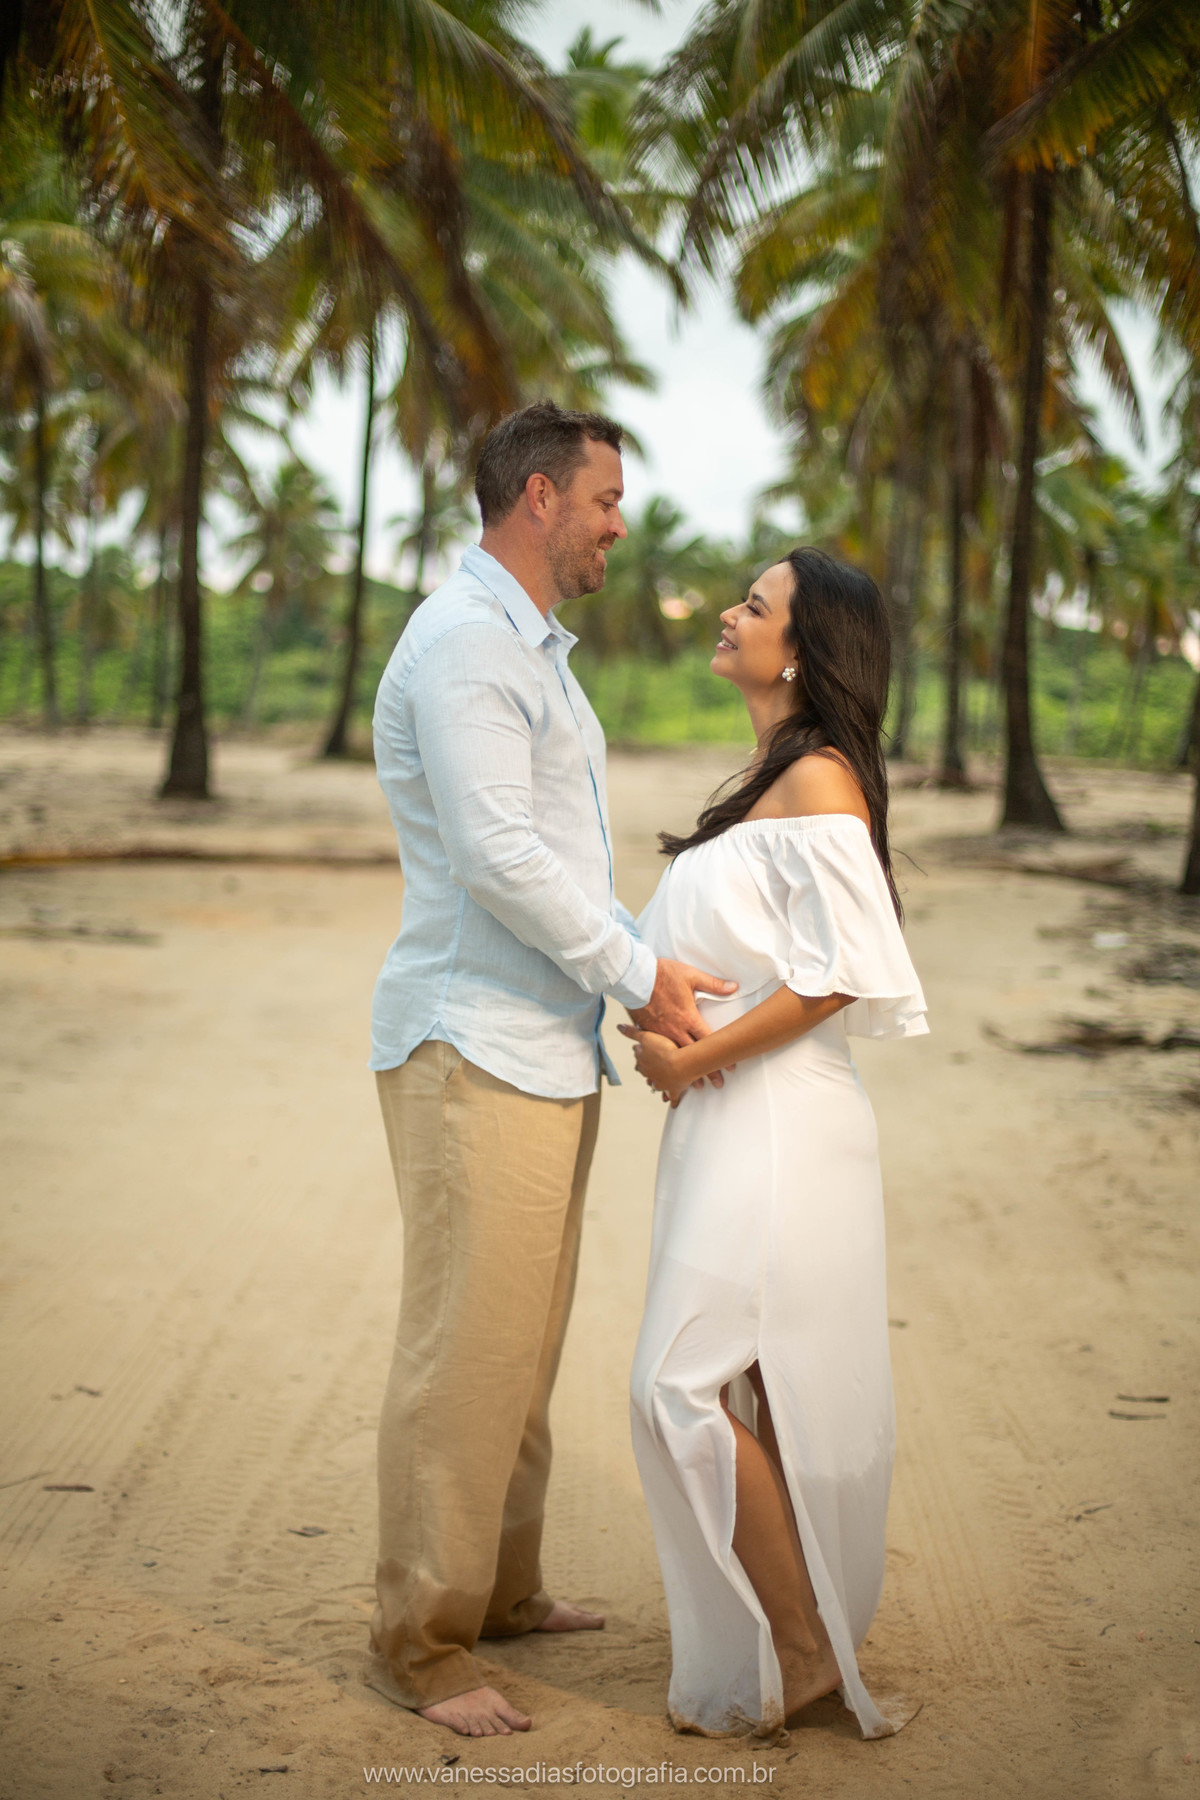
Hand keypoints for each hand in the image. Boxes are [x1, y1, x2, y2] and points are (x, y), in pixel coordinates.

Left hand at [618, 1025, 689, 1107]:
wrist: (681, 1064)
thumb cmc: (665, 1049)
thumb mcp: (647, 1036)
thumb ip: (632, 1032)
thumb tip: (619, 1027)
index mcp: (643, 1062)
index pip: (639, 1059)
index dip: (641, 1055)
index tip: (642, 1053)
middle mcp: (650, 1075)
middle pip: (646, 1073)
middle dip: (648, 1071)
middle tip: (650, 1069)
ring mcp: (662, 1084)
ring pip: (657, 1086)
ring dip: (657, 1085)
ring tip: (657, 1086)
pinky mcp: (674, 1090)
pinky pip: (672, 1097)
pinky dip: (672, 1101)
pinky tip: (673, 1105)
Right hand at [627, 959, 736, 1089]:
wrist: (635, 977)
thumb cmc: (663, 974)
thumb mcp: (691, 976)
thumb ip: (714, 984)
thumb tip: (734, 986)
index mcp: (688, 1017)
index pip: (709, 1040)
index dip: (721, 1055)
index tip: (730, 1068)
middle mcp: (675, 1029)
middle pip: (694, 1055)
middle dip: (706, 1071)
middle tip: (717, 1084)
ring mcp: (660, 1033)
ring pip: (675, 1057)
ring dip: (686, 1072)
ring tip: (694, 1085)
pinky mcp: (648, 1032)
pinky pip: (658, 1052)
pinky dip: (665, 1063)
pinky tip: (668, 1071)